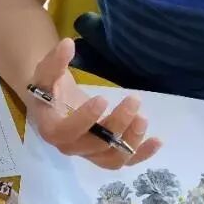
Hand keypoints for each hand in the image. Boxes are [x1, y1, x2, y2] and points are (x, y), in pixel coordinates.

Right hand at [28, 38, 160, 169]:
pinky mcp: (104, 154)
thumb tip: (68, 44)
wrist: (53, 102)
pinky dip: (141, 154)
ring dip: (130, 141)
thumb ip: (55, 61)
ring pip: (111, 158)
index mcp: (51, 129)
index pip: (67, 132)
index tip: (103, 98)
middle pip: (94, 145)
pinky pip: (123, 160)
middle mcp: (70, 146)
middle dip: (117, 125)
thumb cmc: (48, 86)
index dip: (85, 119)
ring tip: (143, 117)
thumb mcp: (46, 72)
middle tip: (133, 100)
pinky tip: (157, 140)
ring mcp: (89, 153)